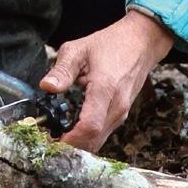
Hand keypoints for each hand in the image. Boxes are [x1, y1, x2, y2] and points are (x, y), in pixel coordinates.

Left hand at [41, 9, 173, 152]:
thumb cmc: (110, 44)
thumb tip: (47, 86)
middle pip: (94, 140)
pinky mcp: (122, 115)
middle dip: (71, 145)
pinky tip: (74, 127)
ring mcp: (122, 113)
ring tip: (59, 133)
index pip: (90, 126)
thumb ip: (62, 70)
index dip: (70, 138)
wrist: (141, 43)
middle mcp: (117, 106)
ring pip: (99, 140)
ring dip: (79, 142)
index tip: (52, 139)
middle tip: (50, 138)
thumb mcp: (79, 49)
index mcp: (105, 89)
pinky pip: (104, 134)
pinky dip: (88, 136)